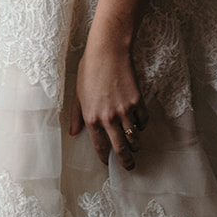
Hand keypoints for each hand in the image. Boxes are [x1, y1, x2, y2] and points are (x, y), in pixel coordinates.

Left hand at [69, 38, 148, 169]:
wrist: (108, 50)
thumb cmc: (89, 69)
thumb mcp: (77, 93)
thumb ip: (75, 115)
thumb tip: (73, 132)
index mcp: (91, 118)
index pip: (100, 146)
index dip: (104, 157)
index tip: (107, 162)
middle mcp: (108, 118)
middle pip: (120, 148)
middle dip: (125, 161)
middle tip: (129, 166)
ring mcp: (124, 111)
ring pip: (134, 138)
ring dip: (135, 145)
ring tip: (135, 147)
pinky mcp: (137, 101)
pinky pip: (143, 121)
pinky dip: (141, 126)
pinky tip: (139, 125)